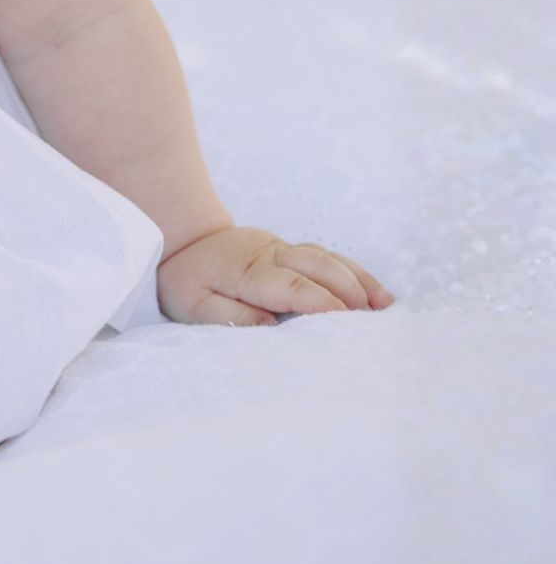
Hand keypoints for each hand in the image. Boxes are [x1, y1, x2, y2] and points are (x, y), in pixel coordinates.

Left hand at [158, 225, 393, 325]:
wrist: (180, 238)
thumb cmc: (186, 279)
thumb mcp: (192, 305)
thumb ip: (229, 315)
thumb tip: (270, 325)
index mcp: (247, 271)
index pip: (291, 285)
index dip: (319, 301)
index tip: (344, 319)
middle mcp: (269, 255)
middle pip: (316, 265)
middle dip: (347, 288)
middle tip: (372, 316)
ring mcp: (280, 248)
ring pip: (324, 257)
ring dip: (356, 278)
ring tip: (384, 304)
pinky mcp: (286, 249)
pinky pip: (323, 255)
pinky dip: (350, 270)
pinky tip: (372, 291)